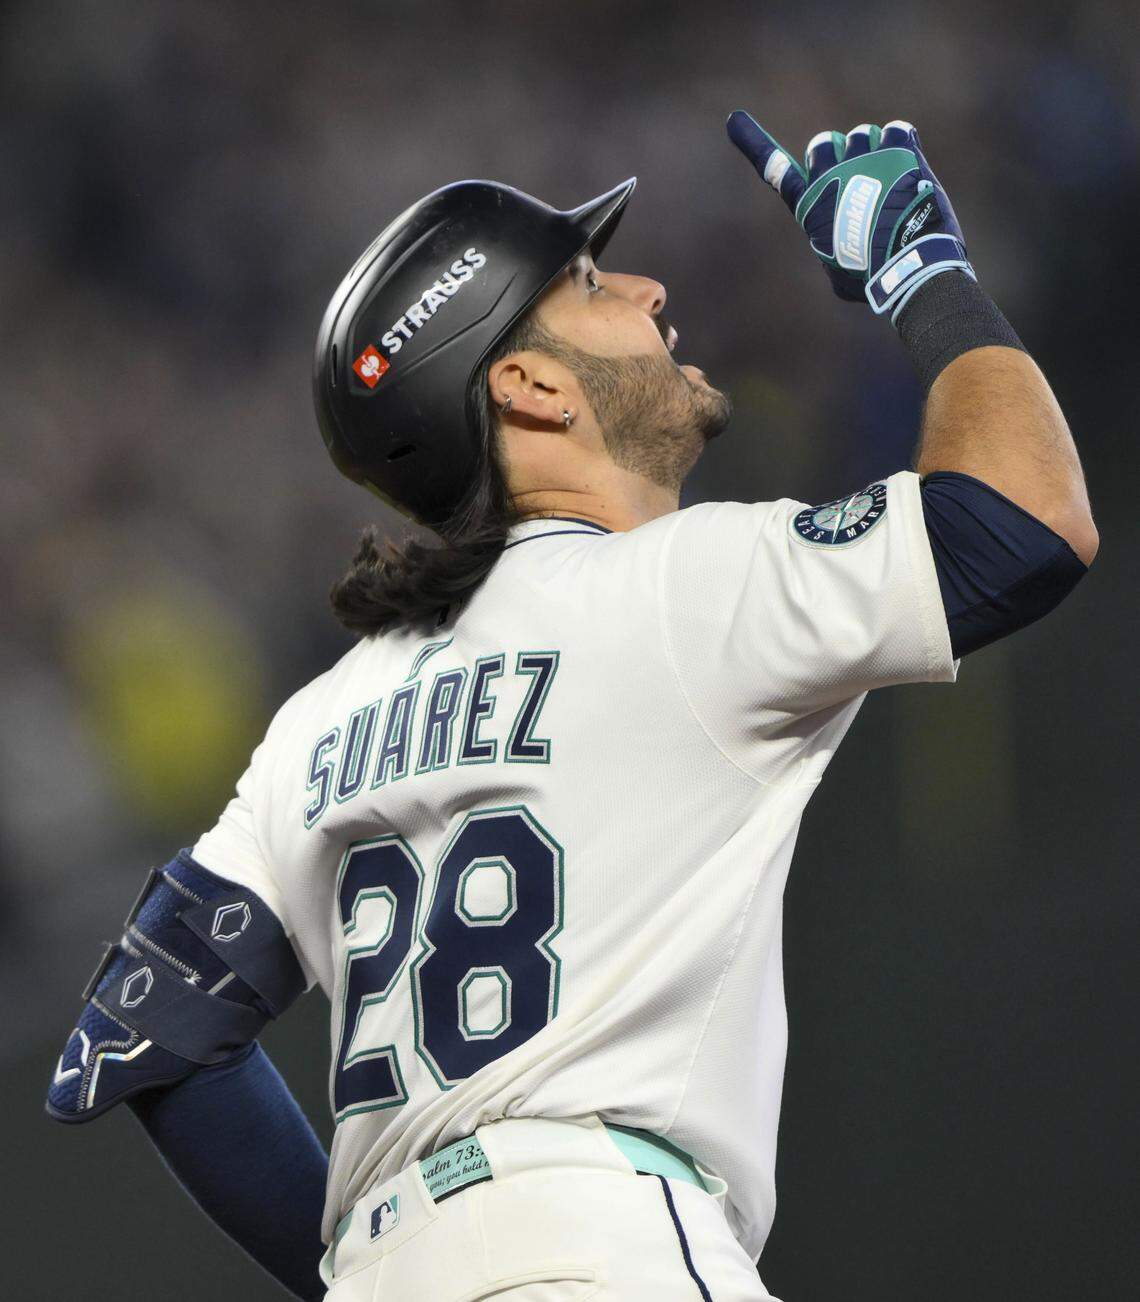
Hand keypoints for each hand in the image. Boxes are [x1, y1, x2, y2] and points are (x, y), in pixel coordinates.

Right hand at [726, 113, 974, 320]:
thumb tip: (845, 239)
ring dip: (875, 152)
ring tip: (891, 184)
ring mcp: (864, 159)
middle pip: (824, 142)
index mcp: (811, 206)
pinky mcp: (897, 151)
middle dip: (840, 155)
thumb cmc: (870, 277)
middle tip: (862, 179)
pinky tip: (909, 167)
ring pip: (863, 134)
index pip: (777, 173)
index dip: (755, 145)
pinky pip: (897, 129)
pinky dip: (903, 143)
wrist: (907, 266)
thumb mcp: (839, 271)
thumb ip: (835, 242)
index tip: (735, 121)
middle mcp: (831, 175)